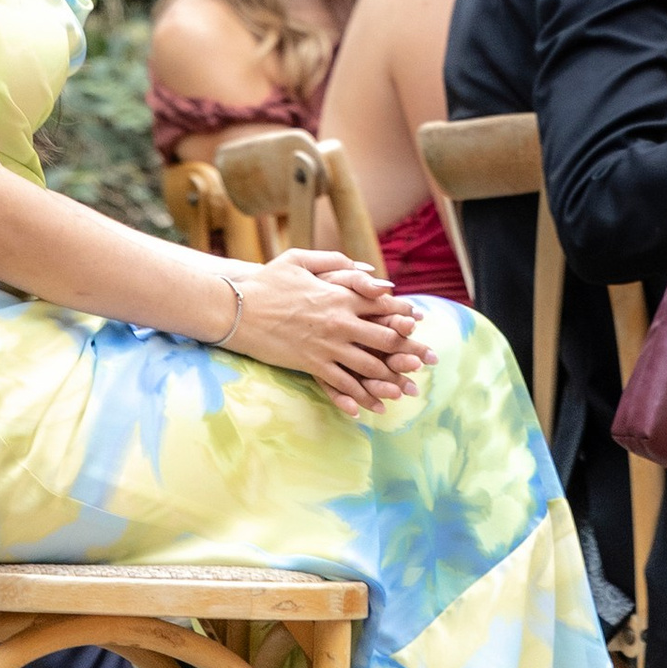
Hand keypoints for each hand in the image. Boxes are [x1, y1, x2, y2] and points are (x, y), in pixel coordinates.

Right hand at [213, 249, 437, 416]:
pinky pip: (340, 385)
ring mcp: (327, 346)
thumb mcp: (301, 259)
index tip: (418, 324)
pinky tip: (369, 409)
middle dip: (409, 351)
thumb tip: (368, 270)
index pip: (382, 305)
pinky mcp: (311, 365)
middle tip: (429, 362)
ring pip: (368, 366)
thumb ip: (337, 261)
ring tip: (407, 390)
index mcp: (340, 294)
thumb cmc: (267, 281)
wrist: (237, 309)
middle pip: (384, 339)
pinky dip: (357, 397)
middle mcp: (340, 322)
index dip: (403, 314)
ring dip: (391, 379)